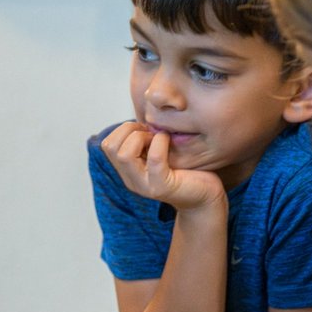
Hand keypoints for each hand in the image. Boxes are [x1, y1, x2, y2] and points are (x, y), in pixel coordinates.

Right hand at [101, 121, 223, 210]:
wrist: (205, 198)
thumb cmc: (187, 171)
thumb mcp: (160, 152)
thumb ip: (146, 141)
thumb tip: (145, 113)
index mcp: (128, 171)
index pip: (107, 144)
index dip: (123, 130)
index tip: (145, 130)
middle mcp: (131, 180)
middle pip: (110, 147)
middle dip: (129, 131)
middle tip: (150, 133)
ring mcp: (145, 185)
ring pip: (124, 154)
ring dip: (141, 137)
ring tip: (158, 138)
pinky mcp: (162, 187)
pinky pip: (154, 159)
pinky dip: (161, 142)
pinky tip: (170, 141)